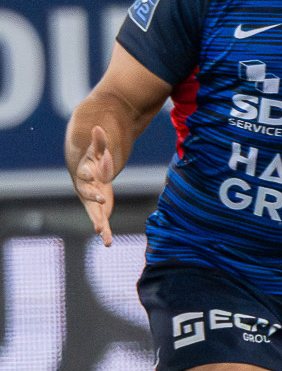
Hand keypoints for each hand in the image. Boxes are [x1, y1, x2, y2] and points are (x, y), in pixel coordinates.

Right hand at [73, 125, 115, 247]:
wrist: (90, 166)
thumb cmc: (94, 155)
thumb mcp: (98, 148)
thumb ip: (99, 141)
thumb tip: (98, 128)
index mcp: (83, 172)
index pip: (84, 175)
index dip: (89, 178)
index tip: (96, 182)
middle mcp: (85, 188)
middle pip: (87, 196)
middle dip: (94, 203)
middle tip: (101, 212)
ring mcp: (91, 199)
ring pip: (93, 212)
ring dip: (98, 222)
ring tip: (103, 234)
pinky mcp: (99, 206)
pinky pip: (101, 219)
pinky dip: (104, 230)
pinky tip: (108, 243)